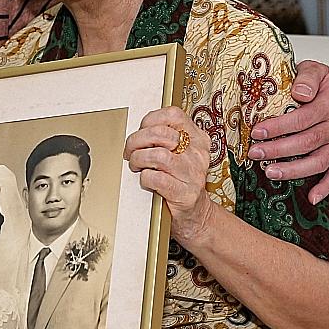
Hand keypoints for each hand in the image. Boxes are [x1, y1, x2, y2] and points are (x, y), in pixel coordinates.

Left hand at [124, 107, 214, 244]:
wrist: (196, 214)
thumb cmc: (180, 180)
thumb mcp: (179, 153)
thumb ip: (164, 138)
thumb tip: (137, 131)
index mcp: (198, 138)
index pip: (173, 115)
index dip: (149, 121)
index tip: (141, 132)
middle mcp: (198, 153)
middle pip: (160, 134)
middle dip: (136, 141)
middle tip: (130, 151)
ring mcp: (193, 173)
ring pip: (157, 155)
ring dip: (138, 160)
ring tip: (136, 166)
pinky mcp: (185, 193)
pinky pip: (156, 178)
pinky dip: (144, 178)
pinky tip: (146, 180)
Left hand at [247, 60, 328, 203]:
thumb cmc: (323, 83)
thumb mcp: (314, 69)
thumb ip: (307, 77)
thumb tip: (300, 92)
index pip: (301, 119)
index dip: (278, 127)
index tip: (256, 131)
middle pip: (306, 142)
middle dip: (278, 150)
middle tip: (255, 153)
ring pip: (318, 161)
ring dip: (294, 170)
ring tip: (271, 172)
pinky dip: (325, 188)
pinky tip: (311, 197)